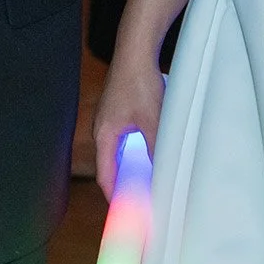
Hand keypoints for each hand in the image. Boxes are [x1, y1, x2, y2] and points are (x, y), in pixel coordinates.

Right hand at [91, 47, 164, 198]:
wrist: (136, 50)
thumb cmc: (139, 82)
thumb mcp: (153, 121)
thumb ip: (156, 149)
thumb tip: (162, 173)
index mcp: (103, 135)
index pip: (105, 175)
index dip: (114, 196)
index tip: (125, 213)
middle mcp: (101, 128)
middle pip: (109, 165)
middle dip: (122, 184)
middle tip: (137, 202)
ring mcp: (109, 117)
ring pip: (117, 151)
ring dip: (129, 166)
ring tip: (144, 182)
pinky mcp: (118, 108)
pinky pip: (122, 138)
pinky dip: (132, 151)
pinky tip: (149, 152)